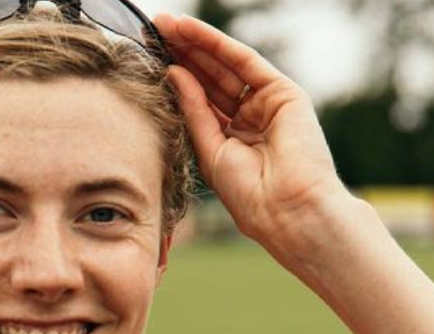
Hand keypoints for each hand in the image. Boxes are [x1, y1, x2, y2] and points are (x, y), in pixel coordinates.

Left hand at [154, 14, 357, 255]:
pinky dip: (217, 44)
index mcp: (231, 137)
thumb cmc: (248, 195)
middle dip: (182, 54)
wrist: (287, 210)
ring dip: (195, 43)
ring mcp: (268, 103)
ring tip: (165, 24)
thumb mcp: (208, 148)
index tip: (146, 58)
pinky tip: (191, 31)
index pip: (198, 99)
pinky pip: (244, 61)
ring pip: (225, 65)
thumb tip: (172, 73)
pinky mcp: (284, 92)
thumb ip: (193, 109)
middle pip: (210, 78)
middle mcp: (250, 117)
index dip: (174, 77)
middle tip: (151, 30)